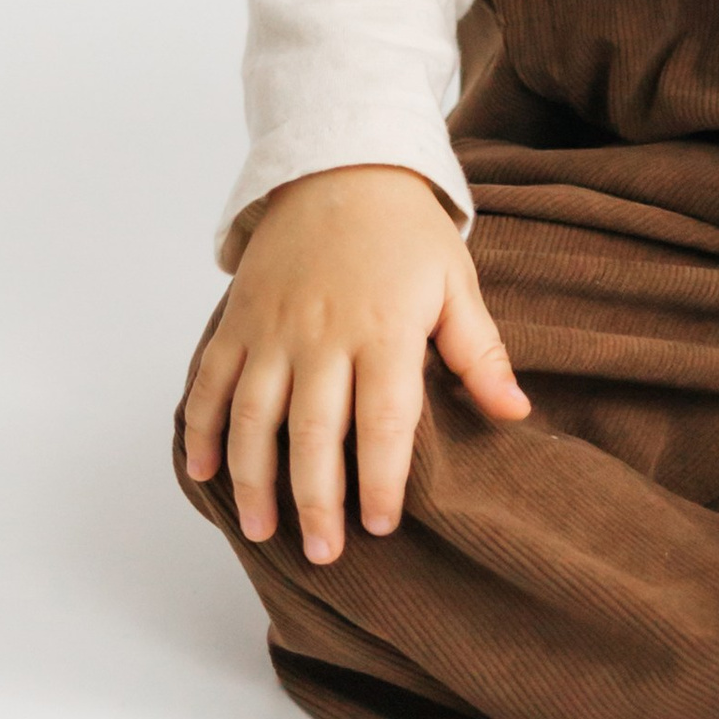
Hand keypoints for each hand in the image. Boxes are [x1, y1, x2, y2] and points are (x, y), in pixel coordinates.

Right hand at [181, 166, 528, 566]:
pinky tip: (205, 474)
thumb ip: (479, 353)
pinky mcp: (238, 321)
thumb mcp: (457, 283)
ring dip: (254, 482)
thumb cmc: (407, 232)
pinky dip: (201, 430)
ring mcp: (272, 329)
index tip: (381, 526)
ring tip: (265, 531)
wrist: (341, 165)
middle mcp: (322, 335)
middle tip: (324, 553)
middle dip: (316, 502)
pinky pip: (209, 383)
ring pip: (253, 419)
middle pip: (313, 434)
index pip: (382, 422)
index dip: (379, 481)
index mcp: (384, 330)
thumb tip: (517, 413)